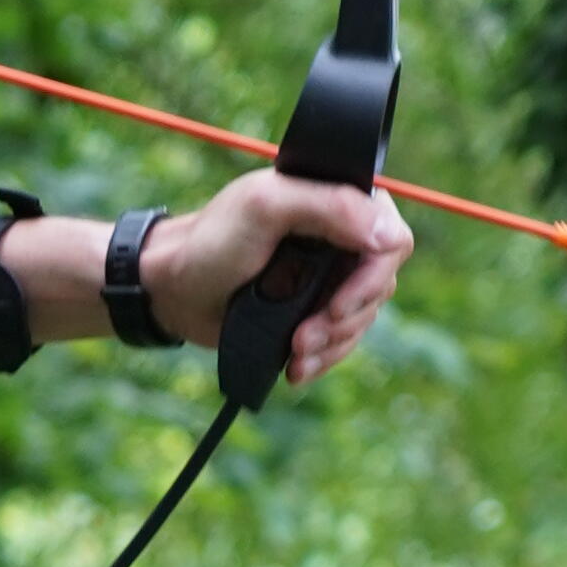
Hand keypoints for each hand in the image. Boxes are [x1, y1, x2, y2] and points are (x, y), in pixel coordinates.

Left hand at [135, 168, 412, 382]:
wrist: (172, 291)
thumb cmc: (211, 243)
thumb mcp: (265, 209)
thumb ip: (328, 207)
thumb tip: (388, 232)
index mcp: (336, 200)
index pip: (393, 237)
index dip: (372, 279)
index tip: (335, 305)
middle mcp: (341, 236)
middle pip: (381, 286)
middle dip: (344, 319)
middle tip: (303, 336)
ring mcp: (329, 276)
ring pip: (363, 319)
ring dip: (331, 344)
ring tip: (293, 350)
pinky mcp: (313, 310)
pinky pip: (342, 341)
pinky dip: (322, 359)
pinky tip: (295, 366)